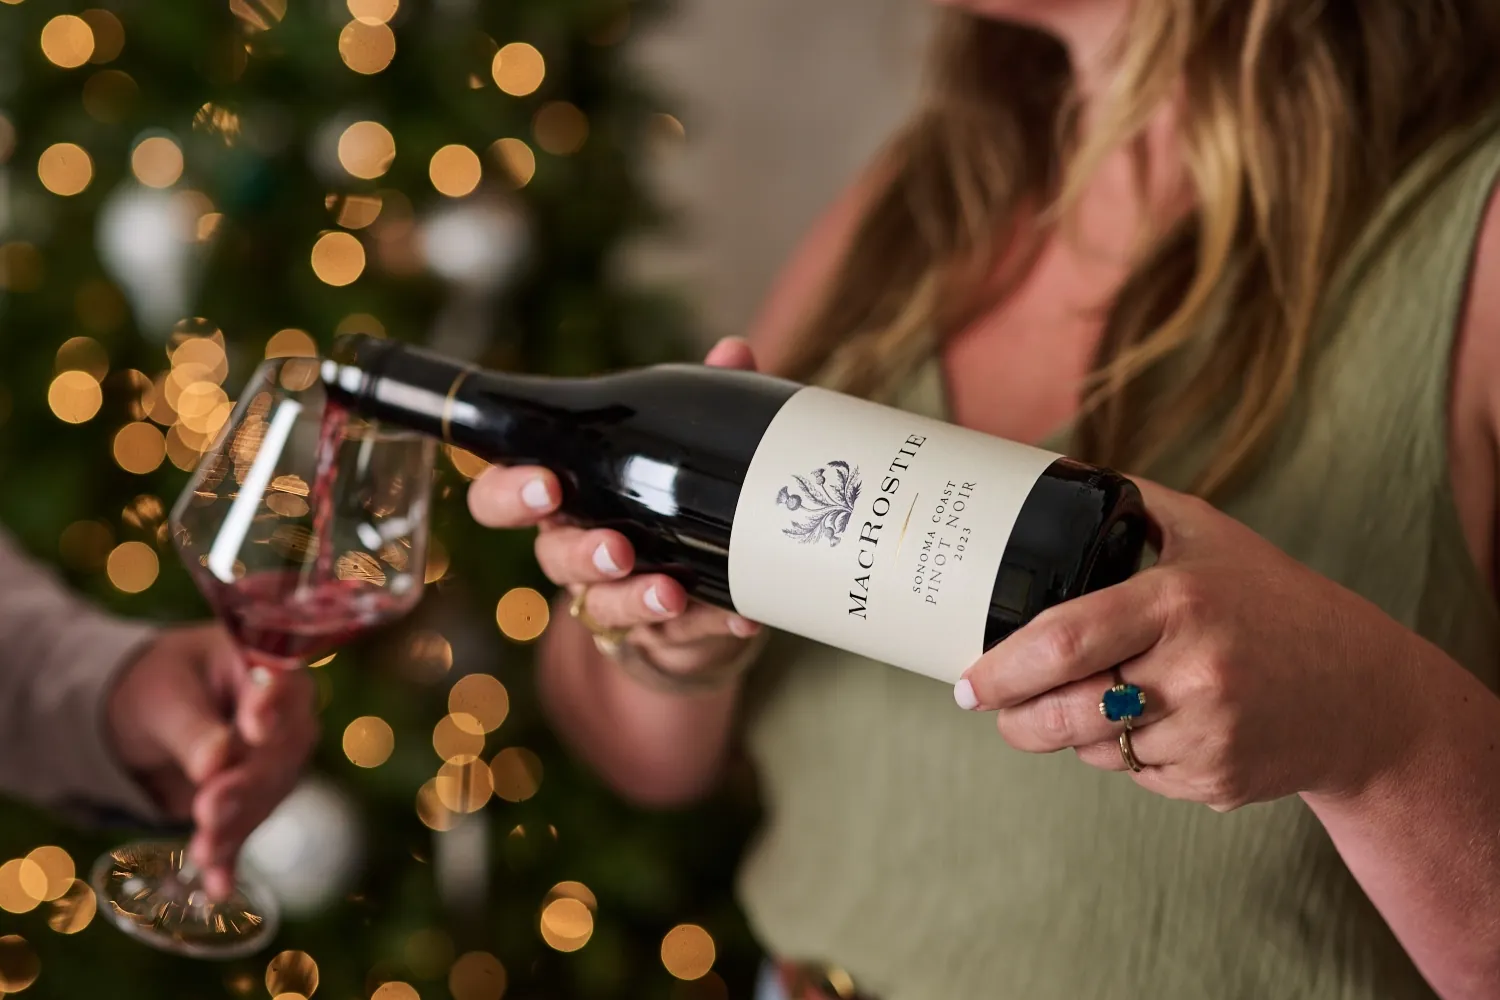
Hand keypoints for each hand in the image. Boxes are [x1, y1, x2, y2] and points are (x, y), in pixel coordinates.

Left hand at [107, 623, 317, 898]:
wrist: (152, 714)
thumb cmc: (160, 686)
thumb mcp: (164, 699)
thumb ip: (193, 730)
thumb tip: (216, 764)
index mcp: (265, 667)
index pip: (282, 684)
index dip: (273, 707)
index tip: (255, 730)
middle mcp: (286, 714)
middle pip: (280, 751)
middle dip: (245, 785)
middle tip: (208, 809)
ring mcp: (277, 758)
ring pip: (267, 795)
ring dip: (236, 827)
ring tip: (202, 854)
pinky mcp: (257, 796)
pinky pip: (248, 826)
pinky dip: (231, 856)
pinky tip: (219, 885)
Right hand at [466, 337, 762, 681]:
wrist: (700, 597)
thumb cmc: (667, 507)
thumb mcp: (682, 453)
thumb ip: (704, 404)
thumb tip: (733, 351)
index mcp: (566, 499)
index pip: (501, 497)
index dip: (508, 492)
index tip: (543, 482)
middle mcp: (575, 552)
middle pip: (550, 556)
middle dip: (579, 552)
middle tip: (615, 546)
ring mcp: (612, 599)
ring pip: (603, 606)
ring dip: (635, 598)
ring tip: (670, 591)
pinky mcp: (657, 637)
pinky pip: (675, 638)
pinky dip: (708, 624)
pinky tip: (739, 614)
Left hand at [956, 479, 1420, 810]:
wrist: (1365, 694)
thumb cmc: (1277, 604)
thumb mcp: (1211, 535)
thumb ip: (1136, 505)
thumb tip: (1050, 473)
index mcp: (1180, 602)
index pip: (1066, 641)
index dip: (1004, 669)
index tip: (968, 681)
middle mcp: (1194, 671)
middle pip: (1066, 712)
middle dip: (1015, 718)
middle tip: (993, 707)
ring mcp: (1209, 733)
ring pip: (1095, 748)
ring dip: (1076, 732)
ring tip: (1102, 696)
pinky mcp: (1217, 781)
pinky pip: (1136, 775)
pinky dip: (1128, 754)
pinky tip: (1164, 722)